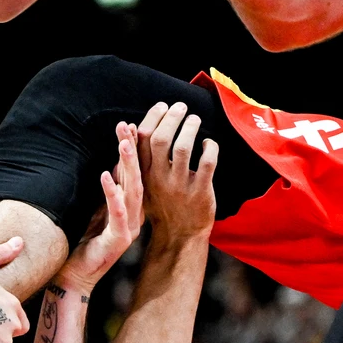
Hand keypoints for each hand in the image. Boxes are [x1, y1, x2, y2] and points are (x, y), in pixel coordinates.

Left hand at [57, 127, 144, 290]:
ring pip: (131, 191)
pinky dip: (112, 192)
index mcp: (130, 209)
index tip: (129, 127)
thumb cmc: (83, 244)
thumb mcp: (96, 211)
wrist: (75, 277)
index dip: (133, 151)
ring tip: (123, 144)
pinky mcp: (118, 240)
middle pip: (136, 178)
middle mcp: (134, 217)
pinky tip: (106, 175)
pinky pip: (116, 212)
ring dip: (127, 166)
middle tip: (127, 126)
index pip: (135, 175)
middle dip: (132, 151)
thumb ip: (108, 192)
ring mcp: (128, 229)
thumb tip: (112, 166)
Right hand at [137, 102, 217, 237]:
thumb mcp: (144, 184)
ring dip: (190, 128)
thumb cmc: (162, 205)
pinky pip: (206, 163)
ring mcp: (179, 185)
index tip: (162, 106)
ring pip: (182, 148)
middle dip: (171, 118)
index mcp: (143, 174)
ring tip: (194, 119)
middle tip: (180, 107)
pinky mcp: (200, 192)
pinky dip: (209, 148)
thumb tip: (133, 127)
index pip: (141, 139)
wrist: (179, 236)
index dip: (151, 118)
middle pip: (160, 139)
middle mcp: (158, 178)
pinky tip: (209, 143)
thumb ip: (140, 160)